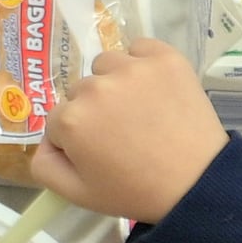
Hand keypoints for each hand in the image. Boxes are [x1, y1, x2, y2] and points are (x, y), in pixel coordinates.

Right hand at [29, 43, 228, 227]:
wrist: (197, 183)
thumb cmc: (135, 191)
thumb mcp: (78, 194)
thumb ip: (44, 166)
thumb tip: (44, 140)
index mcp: (70, 119)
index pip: (58, 120)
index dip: (77, 139)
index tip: (101, 154)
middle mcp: (95, 86)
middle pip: (81, 92)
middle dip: (95, 111)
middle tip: (123, 135)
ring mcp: (132, 67)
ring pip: (106, 66)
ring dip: (114, 83)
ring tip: (138, 110)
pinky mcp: (163, 57)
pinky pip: (139, 48)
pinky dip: (143, 63)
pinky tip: (155, 89)